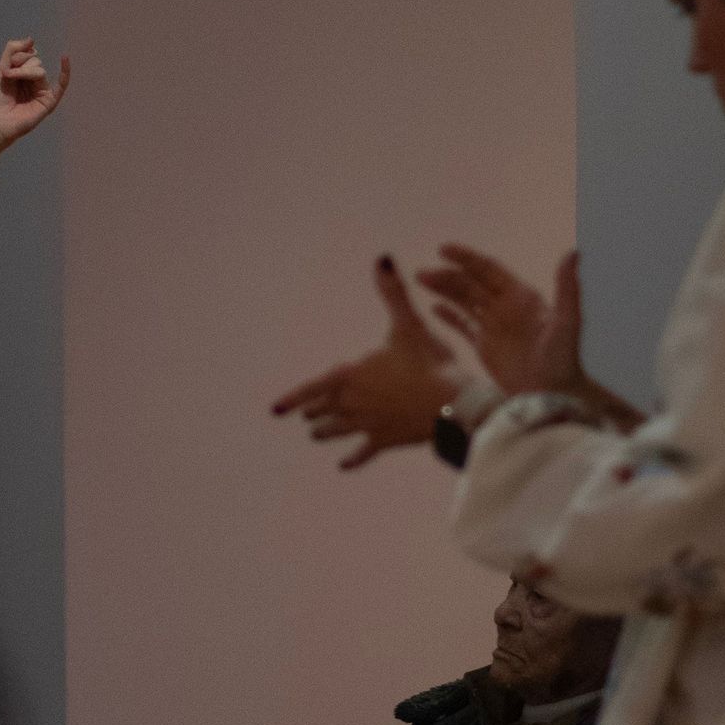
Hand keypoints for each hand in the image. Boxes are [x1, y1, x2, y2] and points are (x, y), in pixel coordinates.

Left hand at [0, 37, 70, 144]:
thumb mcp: (3, 66)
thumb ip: (14, 49)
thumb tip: (32, 40)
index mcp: (26, 73)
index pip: (30, 54)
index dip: (18, 56)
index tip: (6, 67)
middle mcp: (36, 81)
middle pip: (36, 61)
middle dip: (21, 65)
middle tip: (8, 76)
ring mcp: (42, 91)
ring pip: (40, 70)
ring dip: (24, 71)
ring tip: (11, 79)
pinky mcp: (48, 102)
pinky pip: (61, 86)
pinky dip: (65, 72)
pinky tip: (65, 58)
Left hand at [272, 258, 458, 469]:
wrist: (450, 403)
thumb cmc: (428, 362)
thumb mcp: (408, 324)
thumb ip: (392, 293)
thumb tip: (382, 258)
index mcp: (352, 376)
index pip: (312, 388)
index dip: (293, 398)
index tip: (275, 409)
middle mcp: (353, 403)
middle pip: (325, 409)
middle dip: (315, 410)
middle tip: (306, 415)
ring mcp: (367, 424)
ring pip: (338, 430)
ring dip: (325, 432)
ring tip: (315, 435)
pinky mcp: (384, 440)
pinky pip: (362, 453)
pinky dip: (351, 460)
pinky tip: (342, 465)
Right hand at [417, 246, 585, 397]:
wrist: (554, 395)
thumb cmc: (564, 360)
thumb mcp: (568, 322)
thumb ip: (567, 288)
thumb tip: (573, 253)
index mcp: (521, 297)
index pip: (488, 270)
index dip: (466, 259)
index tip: (443, 250)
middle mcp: (505, 307)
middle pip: (470, 284)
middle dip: (446, 276)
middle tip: (421, 273)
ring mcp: (494, 326)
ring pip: (463, 301)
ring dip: (443, 290)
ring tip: (420, 280)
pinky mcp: (485, 347)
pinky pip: (463, 326)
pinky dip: (449, 316)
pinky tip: (432, 309)